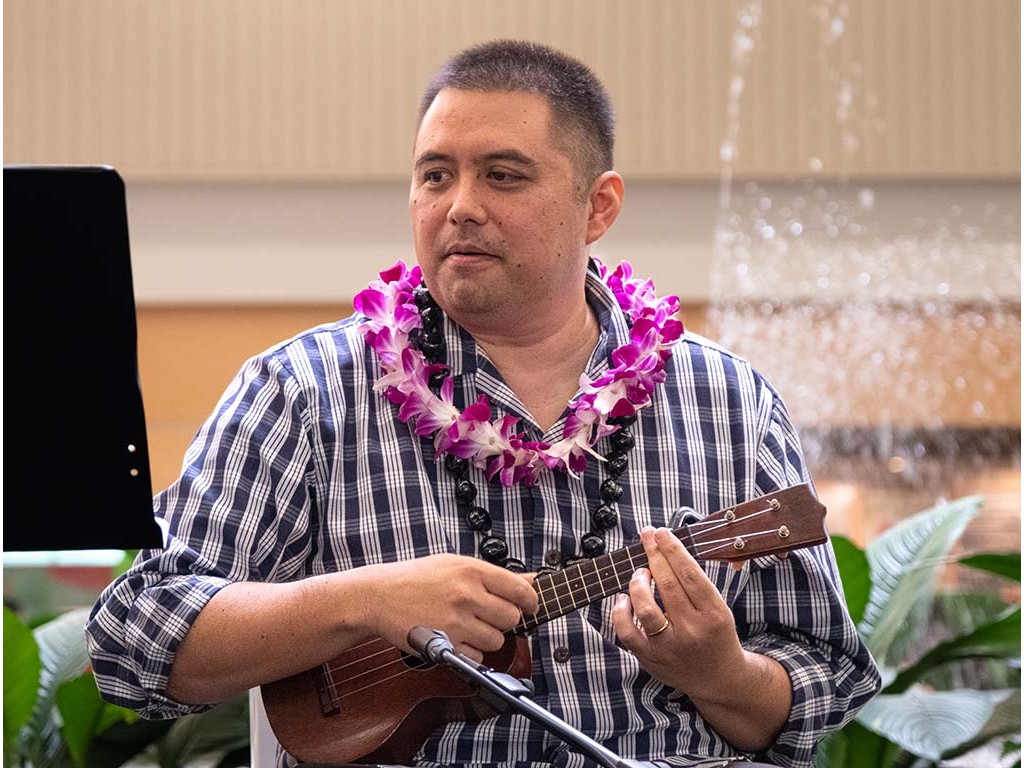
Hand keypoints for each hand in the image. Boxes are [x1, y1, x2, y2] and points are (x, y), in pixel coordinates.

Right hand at [365, 554, 537, 660]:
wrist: (378, 595)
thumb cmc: (417, 579)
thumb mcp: (455, 564)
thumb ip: (495, 575)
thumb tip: (532, 580)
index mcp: (472, 570)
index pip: (521, 590)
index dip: (530, 602)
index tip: (529, 606)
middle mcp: (466, 594)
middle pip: (512, 617)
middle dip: (505, 620)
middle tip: (489, 615)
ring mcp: (456, 620)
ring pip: (498, 640)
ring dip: (488, 637)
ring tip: (469, 626)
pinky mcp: (445, 644)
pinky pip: (477, 656)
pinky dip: (471, 651)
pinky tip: (456, 637)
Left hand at [611, 526, 745, 700]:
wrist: (719, 678)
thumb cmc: (716, 634)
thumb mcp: (719, 608)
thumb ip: (695, 584)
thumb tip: (666, 549)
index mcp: (713, 614)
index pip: (689, 574)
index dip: (672, 549)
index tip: (660, 533)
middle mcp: (692, 630)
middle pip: (667, 584)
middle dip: (654, 555)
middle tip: (647, 537)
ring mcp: (670, 646)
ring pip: (646, 608)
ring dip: (638, 583)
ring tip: (640, 573)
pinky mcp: (651, 659)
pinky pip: (627, 632)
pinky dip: (621, 612)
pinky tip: (624, 599)